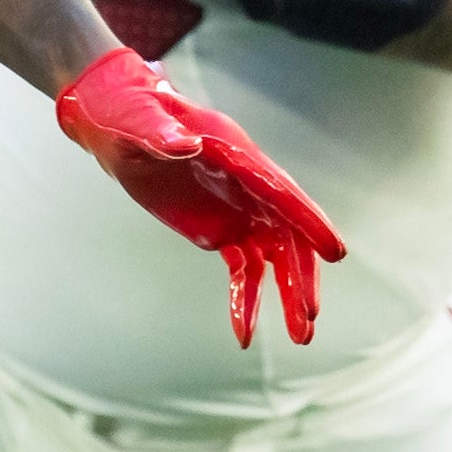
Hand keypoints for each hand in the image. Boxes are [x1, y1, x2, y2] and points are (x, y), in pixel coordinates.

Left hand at [55, 49, 344, 349]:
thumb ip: (161, 134)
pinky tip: (244, 335)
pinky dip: (247, 300)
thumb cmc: (127, 113)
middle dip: (301, 275)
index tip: (335, 252)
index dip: (308, 221)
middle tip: (308, 317)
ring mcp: (240, 210)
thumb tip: (184, 144)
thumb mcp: (137, 121)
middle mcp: (249, 185)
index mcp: (235, 155)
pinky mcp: (223, 231)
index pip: (280, 192)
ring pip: (275, 258)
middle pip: (287, 234)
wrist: (116, 126)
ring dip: (288, 295)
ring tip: (300, 338)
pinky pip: (244, 270)